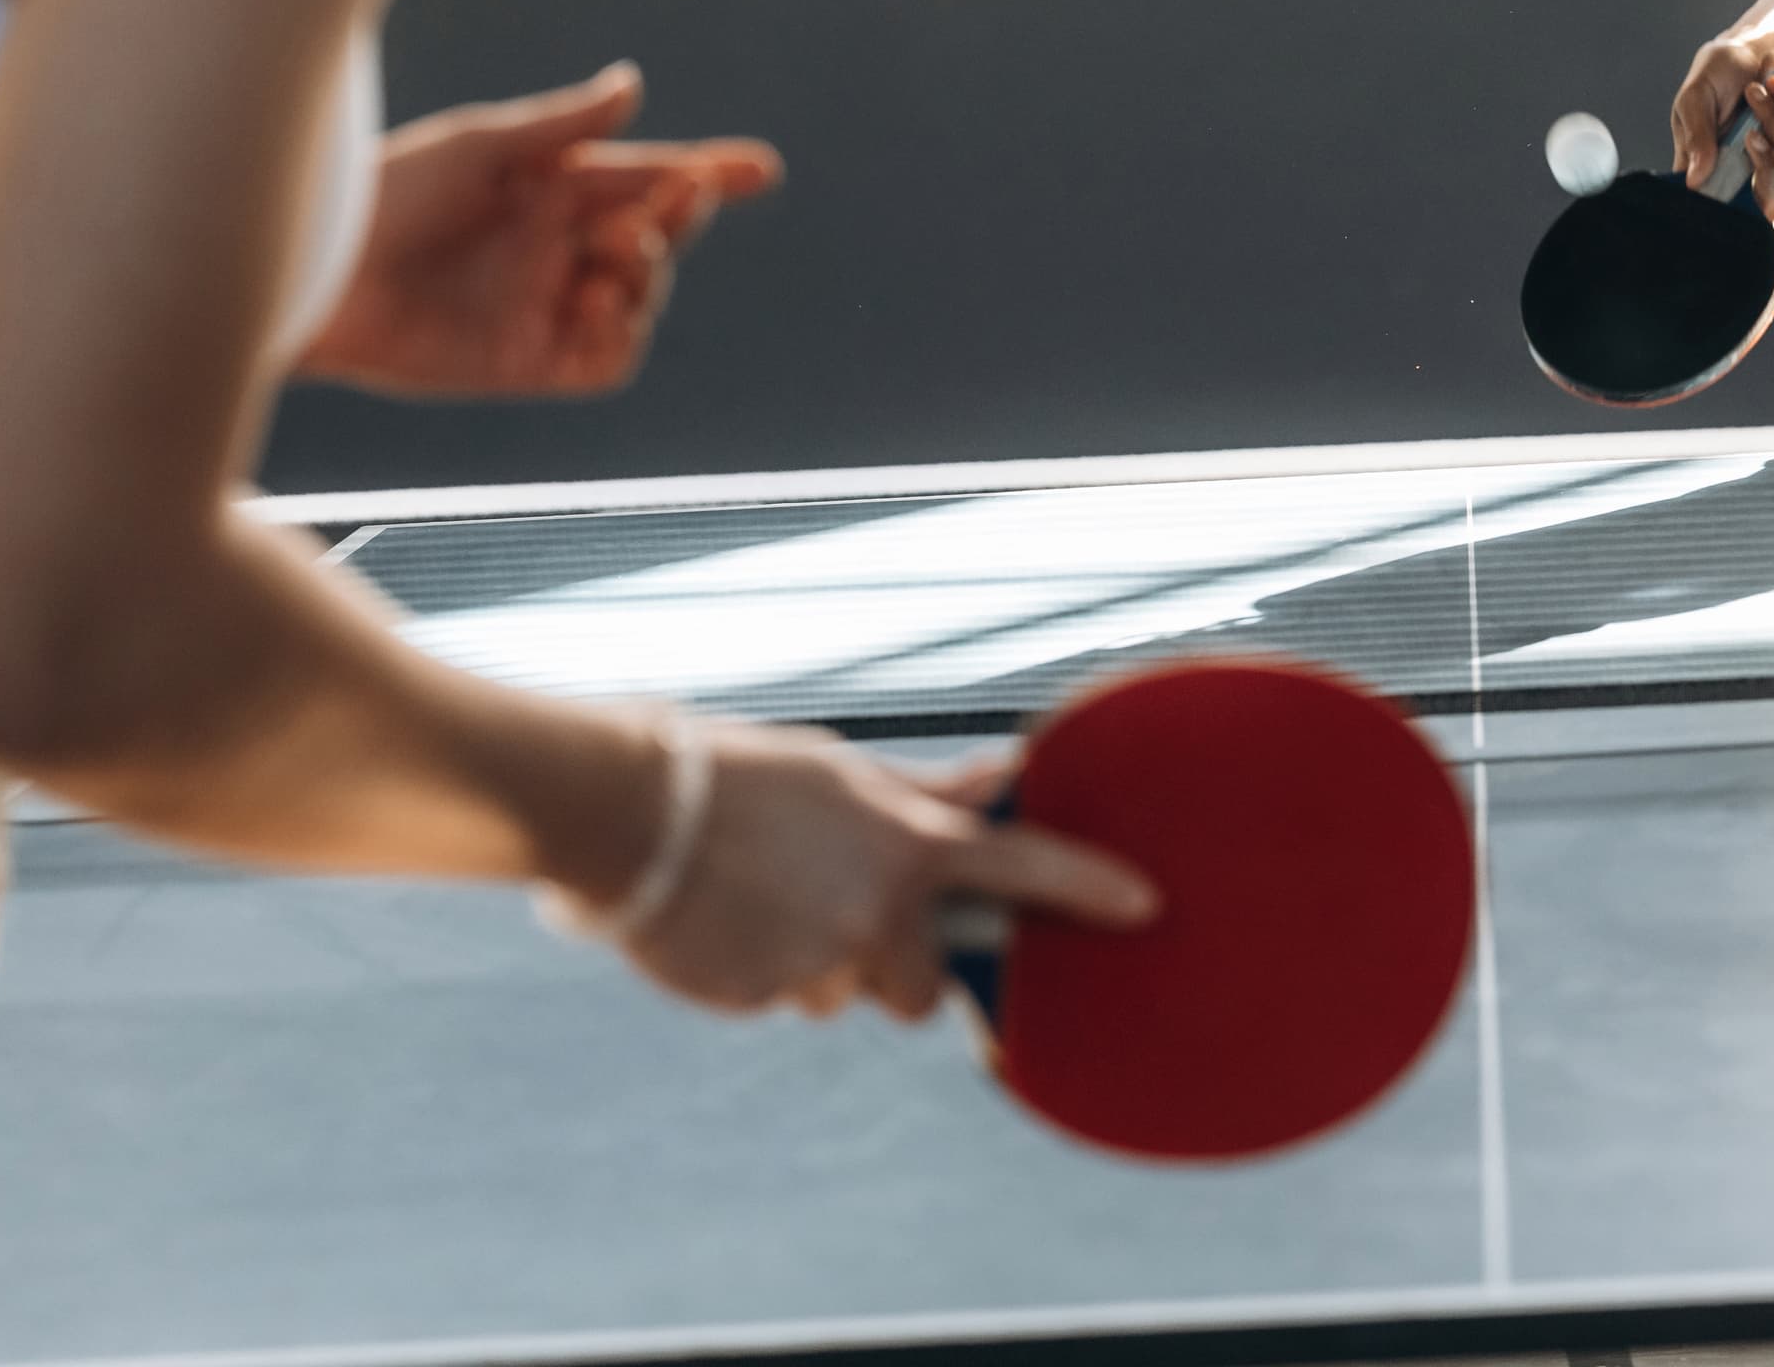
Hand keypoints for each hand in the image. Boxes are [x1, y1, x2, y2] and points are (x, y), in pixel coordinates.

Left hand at [300, 62, 783, 396]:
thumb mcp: (481, 145)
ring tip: (613, 253)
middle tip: (675, 199)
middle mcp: (555, 248)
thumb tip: (633, 85)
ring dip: (648, 273)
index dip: (708, 176)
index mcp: (551, 189)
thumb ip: (561, 126)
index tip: (761, 169)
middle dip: (681, 217)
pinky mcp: (527, 364)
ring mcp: (545, 306)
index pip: (648, 180)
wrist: (321, 276)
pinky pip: (606, 360)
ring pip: (640, 297)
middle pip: (657, 236)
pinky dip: (622, 334)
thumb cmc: (388, 194)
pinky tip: (601, 303)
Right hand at [616, 723, 1159, 1019]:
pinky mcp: (758, 996)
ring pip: (840, 996)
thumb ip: (926, 794)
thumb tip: (1009, 771)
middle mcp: (877, 909)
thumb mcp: (841, 771)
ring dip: (815, 967)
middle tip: (834, 912)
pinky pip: (777, 1000)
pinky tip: (723, 920)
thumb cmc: (740, 777)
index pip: (1022, 866)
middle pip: (920, 989)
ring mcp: (819, 961)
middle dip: (890, 970)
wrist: (628, 809)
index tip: (1145, 904)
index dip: (1089, 886)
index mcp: (904, 845)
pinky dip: (757, 972)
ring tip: (760, 901)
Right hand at [1668, 41, 1773, 225]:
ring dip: (1772, 117)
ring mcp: (1772, 155)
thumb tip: (1694, 181)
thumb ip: (1696, 138)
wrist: (1750, 48)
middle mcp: (1741, 168)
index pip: (1719, 207)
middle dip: (1766, 167)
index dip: (1733, 212)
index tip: (1738, 193)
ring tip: (1753, 89)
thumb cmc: (1714, 75)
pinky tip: (1772, 82)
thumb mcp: (1695, 99)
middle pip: (1768, 202)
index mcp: (1707, 166)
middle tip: (1750, 134)